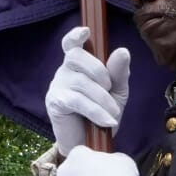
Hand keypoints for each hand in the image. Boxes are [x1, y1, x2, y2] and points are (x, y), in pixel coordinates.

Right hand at [46, 26, 130, 156]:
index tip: (86, 31)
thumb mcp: (117, 92)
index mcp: (79, 64)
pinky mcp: (54, 103)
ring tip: (113, 115)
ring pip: (80, 81)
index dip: (75, 35)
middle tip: (110, 89)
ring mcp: (57, 86)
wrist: (90, 144)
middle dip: (98, 71)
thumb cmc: (101, 114)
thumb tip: (122, 51)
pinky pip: (76, 100)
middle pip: (75, 56)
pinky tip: (106, 121)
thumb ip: (119, 72)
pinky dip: (95, 111)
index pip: (71, 43)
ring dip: (102, 99)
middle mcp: (64, 71)